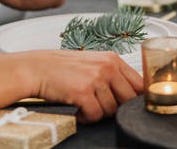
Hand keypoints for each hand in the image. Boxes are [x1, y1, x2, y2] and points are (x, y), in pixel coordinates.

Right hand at [24, 50, 143, 121]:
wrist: (36, 68)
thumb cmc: (63, 68)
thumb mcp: (93, 63)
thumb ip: (113, 75)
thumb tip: (132, 95)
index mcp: (112, 59)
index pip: (139, 84)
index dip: (135, 98)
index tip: (127, 105)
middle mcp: (107, 67)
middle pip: (128, 99)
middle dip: (115, 108)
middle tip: (99, 105)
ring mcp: (95, 79)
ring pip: (111, 110)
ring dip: (97, 113)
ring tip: (84, 104)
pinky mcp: (83, 92)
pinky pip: (95, 116)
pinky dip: (85, 117)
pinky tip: (77, 110)